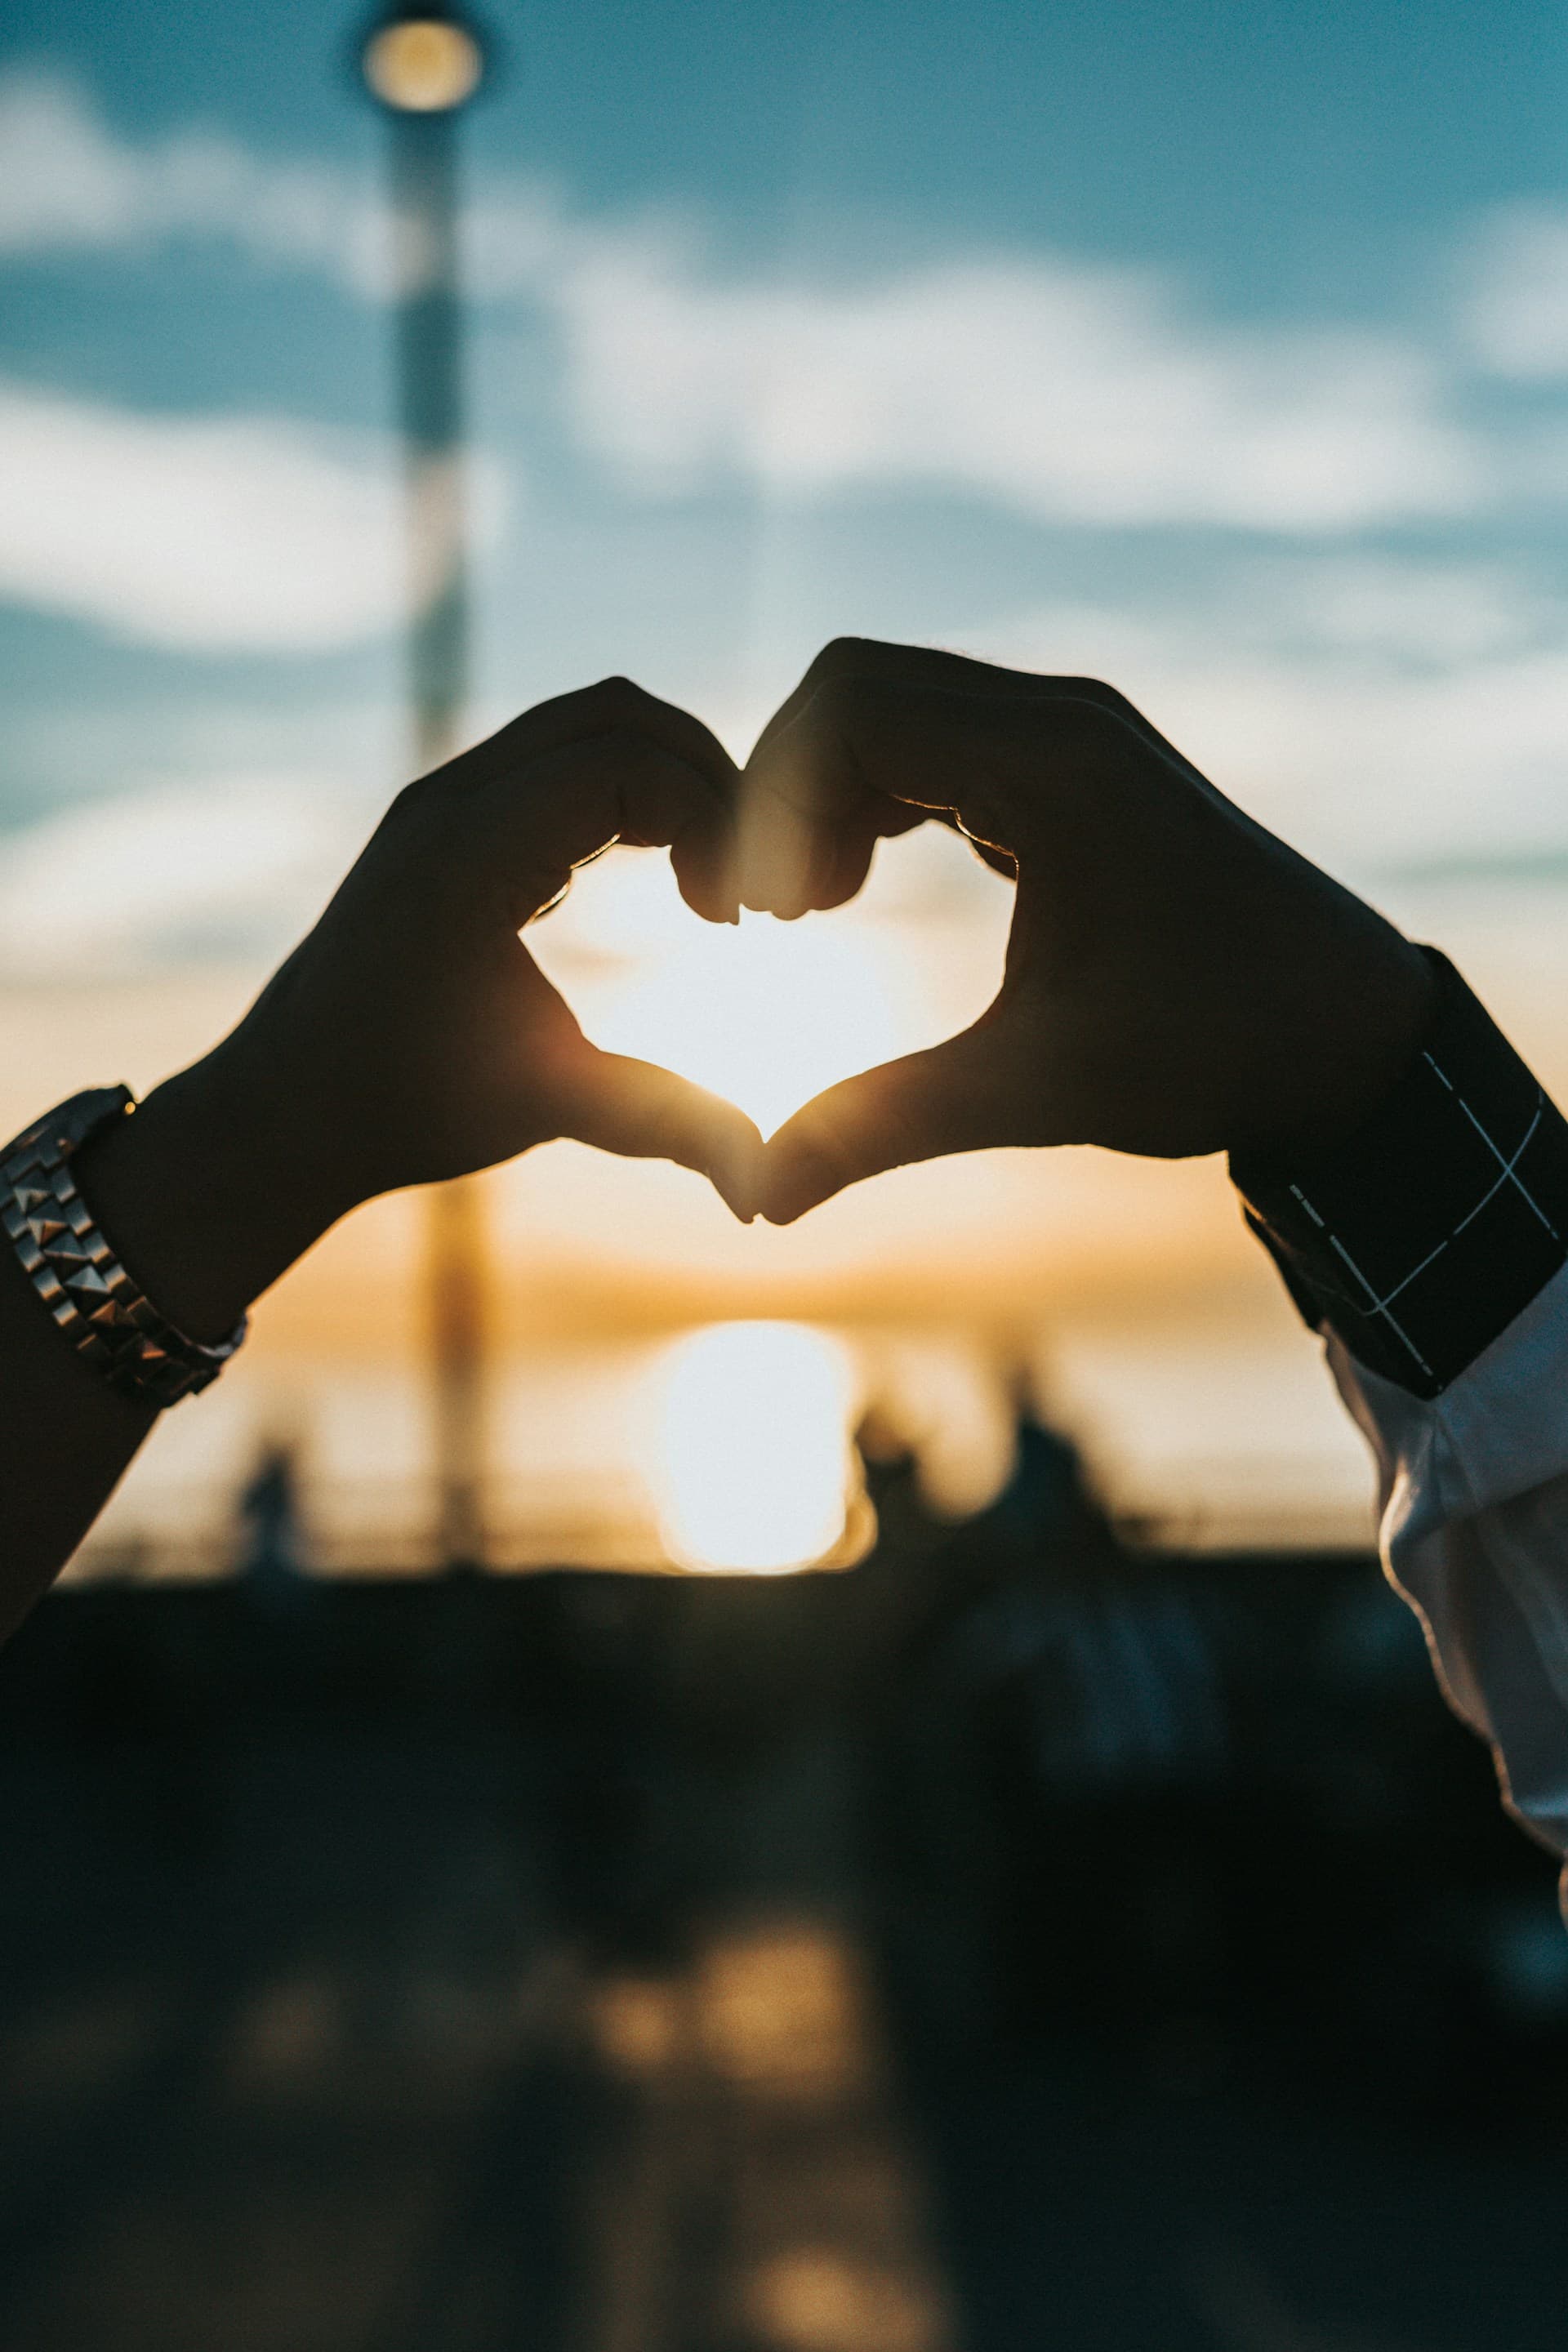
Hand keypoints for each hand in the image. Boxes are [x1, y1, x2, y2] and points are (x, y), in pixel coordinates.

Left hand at [82, 679, 764, 1334]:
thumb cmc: (400, 1110)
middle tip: (744, 884)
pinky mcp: (448, 817)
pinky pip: (557, 757)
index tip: (736, 921)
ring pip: (588, 724)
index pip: (628, 763)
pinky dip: (627, 791)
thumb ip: (661, 1123)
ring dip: (669, 780)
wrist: (282, 1110)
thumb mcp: (543, 1110)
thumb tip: (764, 1187)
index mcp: (468, 853)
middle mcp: (450, 802)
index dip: (713, 821)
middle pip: (619, 716)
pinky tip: (657, 879)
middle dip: (707, 782)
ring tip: (709, 879)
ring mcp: (443, 800)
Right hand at [738, 640, 1435, 1221]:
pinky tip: (861, 890)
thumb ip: (885, 1126)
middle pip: (857, 686)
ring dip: (830, 794)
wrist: (1348, 1035)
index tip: (763, 917)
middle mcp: (1063, 721)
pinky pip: (940, 740)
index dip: (773, 801)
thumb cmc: (1213, 1050)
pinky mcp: (1077, 769)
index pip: (851, 706)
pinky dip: (879, 797)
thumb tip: (759, 1198)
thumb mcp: (1037, 1089)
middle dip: (787, 791)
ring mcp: (1074, 736)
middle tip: (774, 915)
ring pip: (895, 706)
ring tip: (812, 910)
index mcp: (1054, 767)